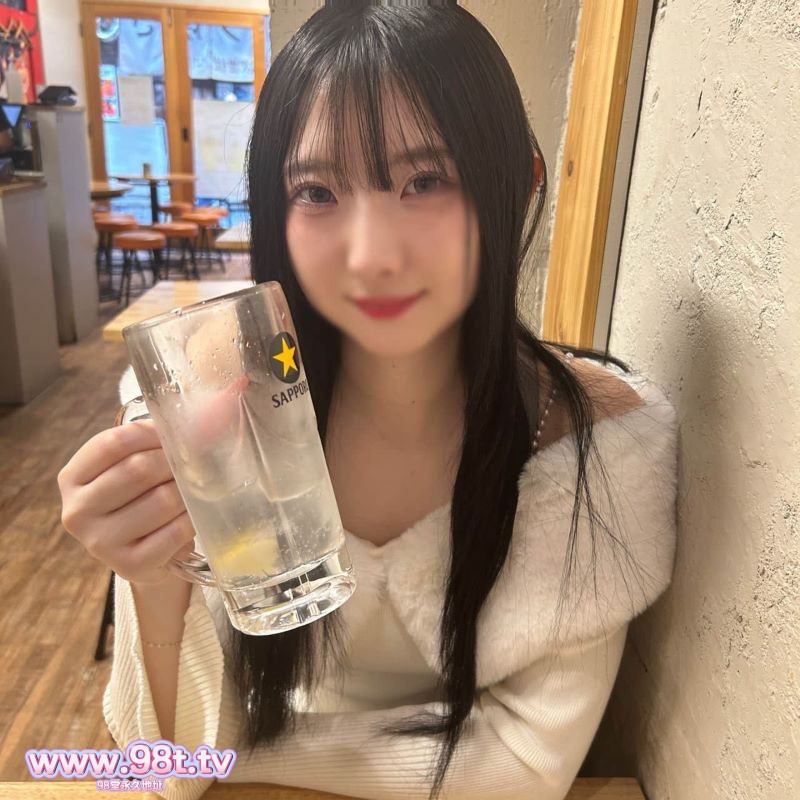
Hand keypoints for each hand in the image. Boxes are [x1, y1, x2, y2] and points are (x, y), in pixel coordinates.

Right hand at [58, 420, 195, 585]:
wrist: (147, 556)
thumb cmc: (141, 500)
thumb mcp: (134, 466)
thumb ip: (155, 439)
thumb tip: (212, 410)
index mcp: (72, 478)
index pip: (113, 442)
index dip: (152, 434)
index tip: (175, 435)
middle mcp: (77, 511)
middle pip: (138, 470)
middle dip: (175, 462)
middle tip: (194, 462)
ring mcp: (99, 542)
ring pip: (160, 501)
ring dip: (187, 491)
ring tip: (195, 488)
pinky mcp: (128, 566)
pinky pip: (174, 532)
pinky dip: (193, 518)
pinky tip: (195, 515)